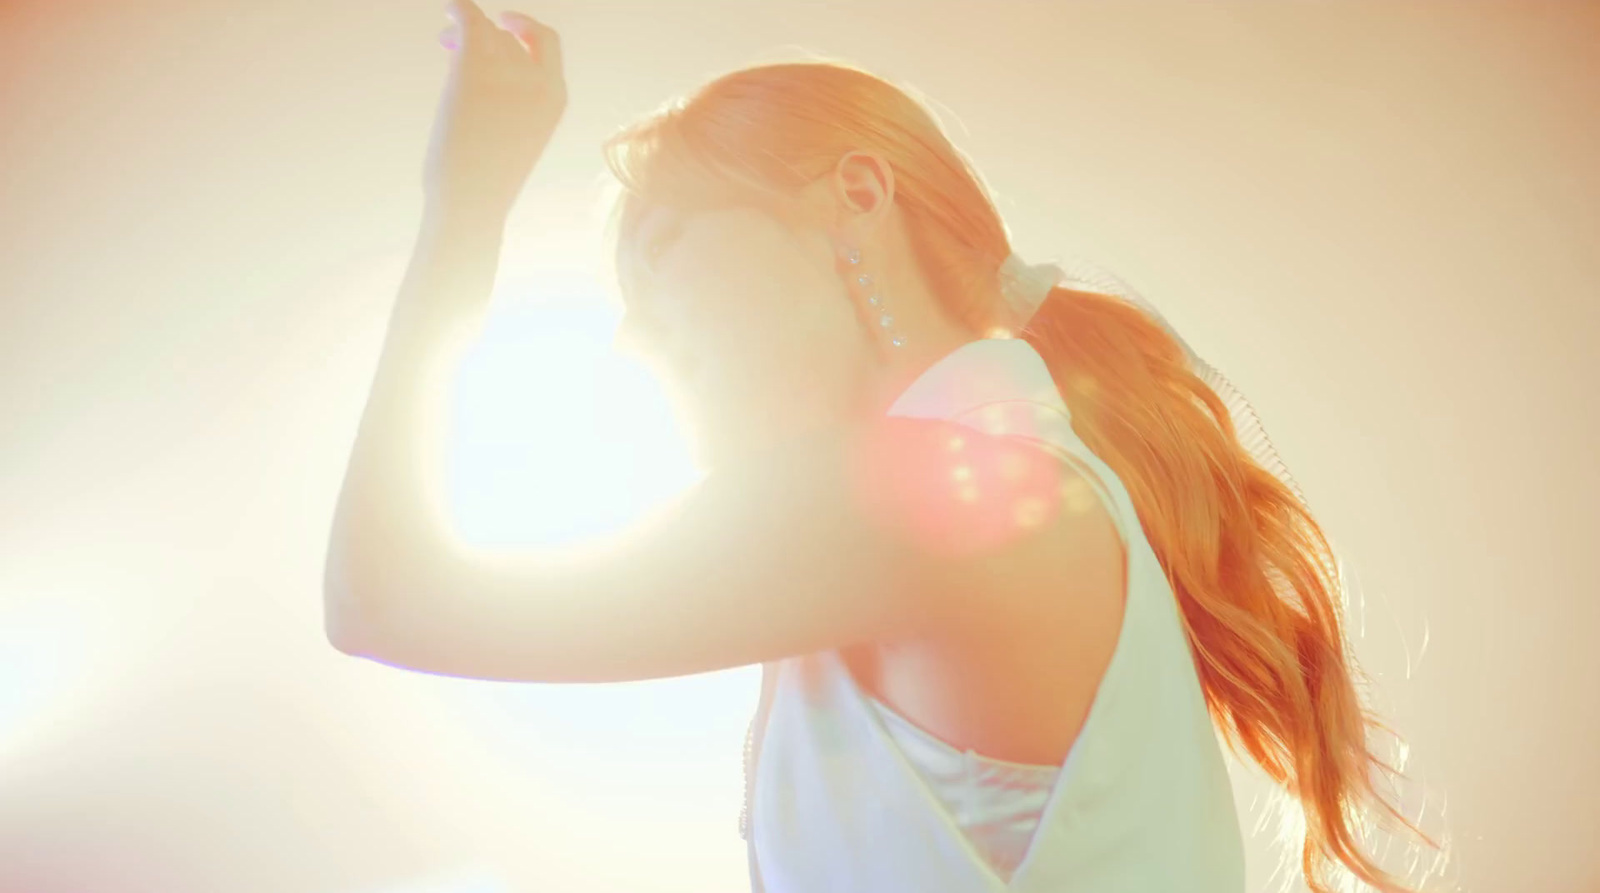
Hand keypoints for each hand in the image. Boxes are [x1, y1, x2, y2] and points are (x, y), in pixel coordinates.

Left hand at [424, 0, 566, 225]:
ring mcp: (508, 69)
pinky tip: (448, 7)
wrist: (471, 199)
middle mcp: (538, 78)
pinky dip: (456, 7)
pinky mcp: (475, 63)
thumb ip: (511, 101)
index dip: (526, 28)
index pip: (547, 43)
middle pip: (509, 38)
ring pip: (485, 31)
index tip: (505, 26)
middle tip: (454, 43)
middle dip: (486, 34)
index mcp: (555, 97)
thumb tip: (479, 69)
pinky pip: (468, 16)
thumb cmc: (486, 181)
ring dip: (464, 31)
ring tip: (444, 41)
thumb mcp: (514, 136)